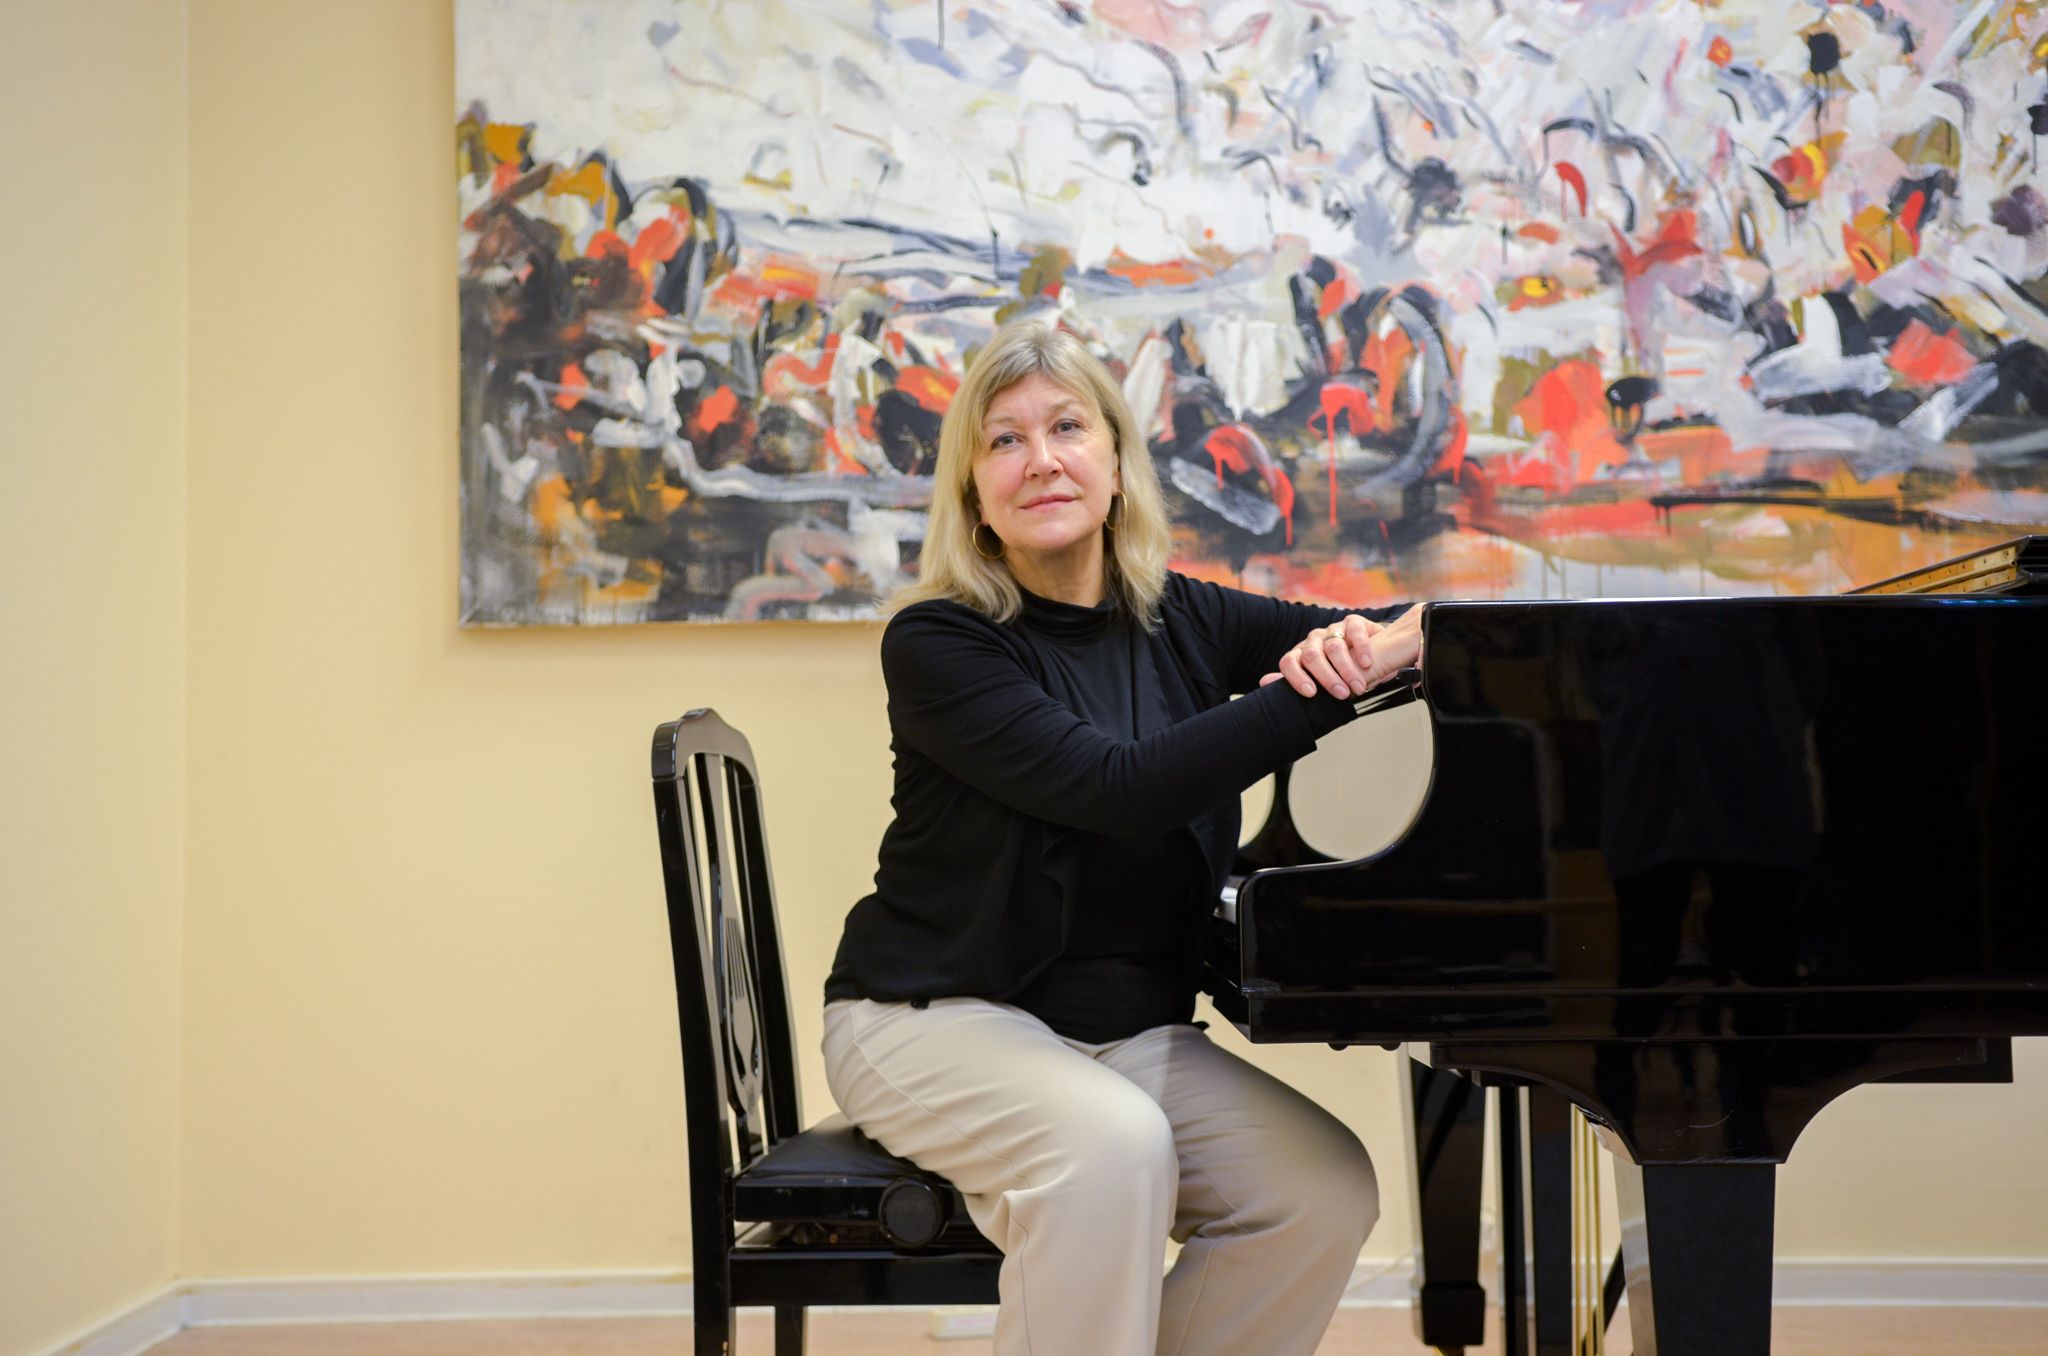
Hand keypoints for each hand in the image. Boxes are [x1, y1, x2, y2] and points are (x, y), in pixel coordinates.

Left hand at [1259, 614, 1380, 699]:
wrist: (1372, 655)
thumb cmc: (1340, 672)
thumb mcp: (1317, 680)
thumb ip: (1294, 680)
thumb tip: (1263, 682)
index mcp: (1300, 654)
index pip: (1288, 662)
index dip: (1297, 677)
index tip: (1311, 694)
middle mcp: (1314, 640)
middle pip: (1312, 656)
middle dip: (1327, 678)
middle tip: (1342, 695)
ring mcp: (1333, 629)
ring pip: (1333, 646)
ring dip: (1346, 669)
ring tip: (1359, 687)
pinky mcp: (1353, 622)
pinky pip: (1354, 631)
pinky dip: (1360, 648)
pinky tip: (1367, 663)